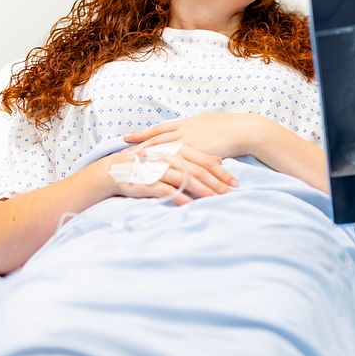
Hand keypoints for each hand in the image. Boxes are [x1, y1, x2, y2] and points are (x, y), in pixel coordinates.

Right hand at [95, 145, 236, 205]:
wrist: (118, 169)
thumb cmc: (151, 163)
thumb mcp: (174, 156)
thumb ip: (195, 158)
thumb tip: (219, 162)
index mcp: (179, 149)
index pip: (206, 161)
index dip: (222, 172)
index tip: (235, 182)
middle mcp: (172, 157)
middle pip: (200, 171)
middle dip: (217, 183)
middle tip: (231, 193)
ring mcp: (161, 169)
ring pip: (187, 180)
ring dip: (204, 191)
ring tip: (217, 200)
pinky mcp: (150, 181)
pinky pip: (169, 191)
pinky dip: (181, 198)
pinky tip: (191, 205)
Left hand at [123, 112, 267, 159]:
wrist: (245, 129)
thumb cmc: (233, 128)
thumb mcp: (212, 125)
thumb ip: (200, 131)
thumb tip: (195, 136)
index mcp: (189, 123)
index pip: (160, 129)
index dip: (143, 134)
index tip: (126, 137)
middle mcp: (186, 130)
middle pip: (156, 138)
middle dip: (138, 146)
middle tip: (120, 154)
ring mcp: (191, 140)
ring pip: (163, 148)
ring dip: (146, 156)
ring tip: (130, 164)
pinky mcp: (198, 151)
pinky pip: (177, 159)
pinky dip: (163, 165)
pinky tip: (153, 171)